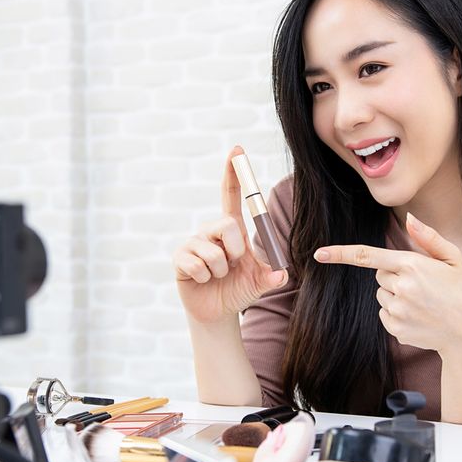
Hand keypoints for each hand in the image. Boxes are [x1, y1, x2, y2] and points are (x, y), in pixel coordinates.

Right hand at [173, 146, 287, 323]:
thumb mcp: (261, 282)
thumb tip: (282, 273)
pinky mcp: (180, 258)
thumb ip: (273, 276)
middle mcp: (211, 230)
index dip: (234, 174)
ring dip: (220, 271)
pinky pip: (196, 265)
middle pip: (226, 224)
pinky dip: (205, 278)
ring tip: (216, 276)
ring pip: (213, 252)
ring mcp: (194, 242)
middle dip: (235, 251)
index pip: (232, 195)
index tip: (237, 150)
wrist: (218, 312)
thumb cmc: (239, 290)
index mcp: (232, 229)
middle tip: (232, 265)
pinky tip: (202, 280)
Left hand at [313, 212, 461, 355]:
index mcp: (412, 265)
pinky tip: (417, 316)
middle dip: (394, 276)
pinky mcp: (395, 328)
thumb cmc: (460, 292)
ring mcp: (397, 309)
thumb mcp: (453, 260)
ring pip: (381, 295)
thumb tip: (410, 218)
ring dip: (395, 296)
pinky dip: (396, 314)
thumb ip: (429, 238)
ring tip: (421, 302)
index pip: (368, 256)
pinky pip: (384, 314)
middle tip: (420, 285)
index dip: (340, 254)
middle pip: (379, 275)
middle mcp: (401, 287)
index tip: (319, 254)